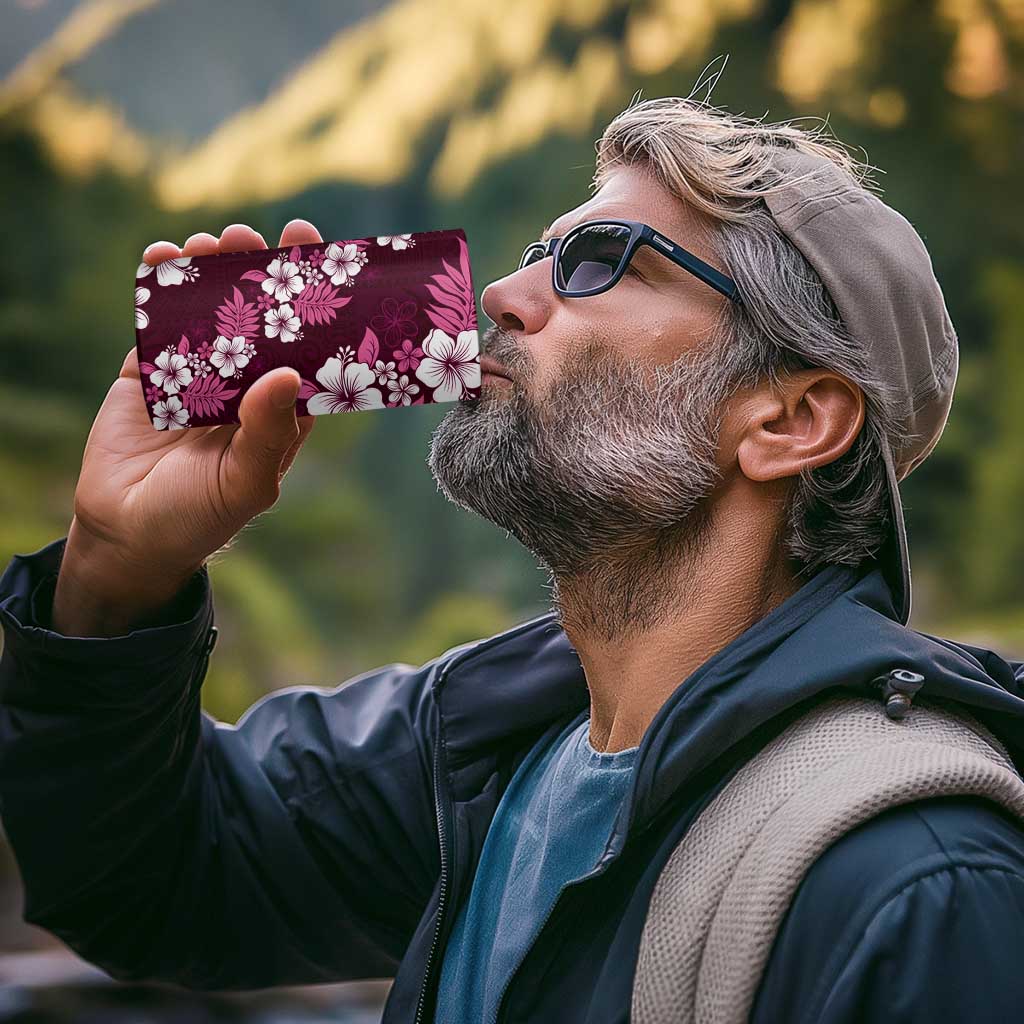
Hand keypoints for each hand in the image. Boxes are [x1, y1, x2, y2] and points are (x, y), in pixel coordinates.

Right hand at [52, 220, 322, 634]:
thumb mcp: (245, 482)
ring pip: (207, 313)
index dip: (312, 305)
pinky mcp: (149, 372)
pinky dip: (156, 290)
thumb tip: (287, 374)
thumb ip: (268, 432)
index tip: (317, 259)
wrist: (126, 535)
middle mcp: (244, 385)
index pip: (305, 348)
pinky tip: (162, 258)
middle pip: (257, 319)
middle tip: (255, 237)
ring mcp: (196, 375)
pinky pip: (156, 324)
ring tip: (211, 243)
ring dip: (210, 273)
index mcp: (280, 409)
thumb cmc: (200, 517)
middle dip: (258, 274)